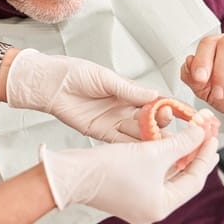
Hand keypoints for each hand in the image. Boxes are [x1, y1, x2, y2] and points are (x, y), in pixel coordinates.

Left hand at [6, 49, 167, 141]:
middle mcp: (123, 108)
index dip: (163, 106)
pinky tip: (143, 150)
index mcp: (127, 91)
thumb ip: (128, 90)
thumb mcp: (105, 78)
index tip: (173, 110)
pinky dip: (132, 147)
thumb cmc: (74, 73)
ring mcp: (114, 121)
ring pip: (138, 132)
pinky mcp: (102, 133)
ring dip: (149, 137)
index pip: (152, 100)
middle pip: (148, 119)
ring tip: (160, 140)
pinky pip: (121, 142)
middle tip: (166, 123)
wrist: (50, 84)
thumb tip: (154, 95)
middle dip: (159, 122)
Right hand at [40, 126, 218, 223]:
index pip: (195, 179)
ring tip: (190, 137)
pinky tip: (167, 143)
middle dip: (194, 155)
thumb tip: (202, 133)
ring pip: (168, 175)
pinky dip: (162, 158)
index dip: (205, 155)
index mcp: (161, 206)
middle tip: (207, 137)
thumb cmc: (108, 169)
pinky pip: (153, 173)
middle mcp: (151, 208)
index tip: (212, 137)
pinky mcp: (127, 191)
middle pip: (183, 178)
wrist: (72, 173)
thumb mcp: (153, 152)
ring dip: (178, 154)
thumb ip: (182, 142)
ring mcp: (138, 200)